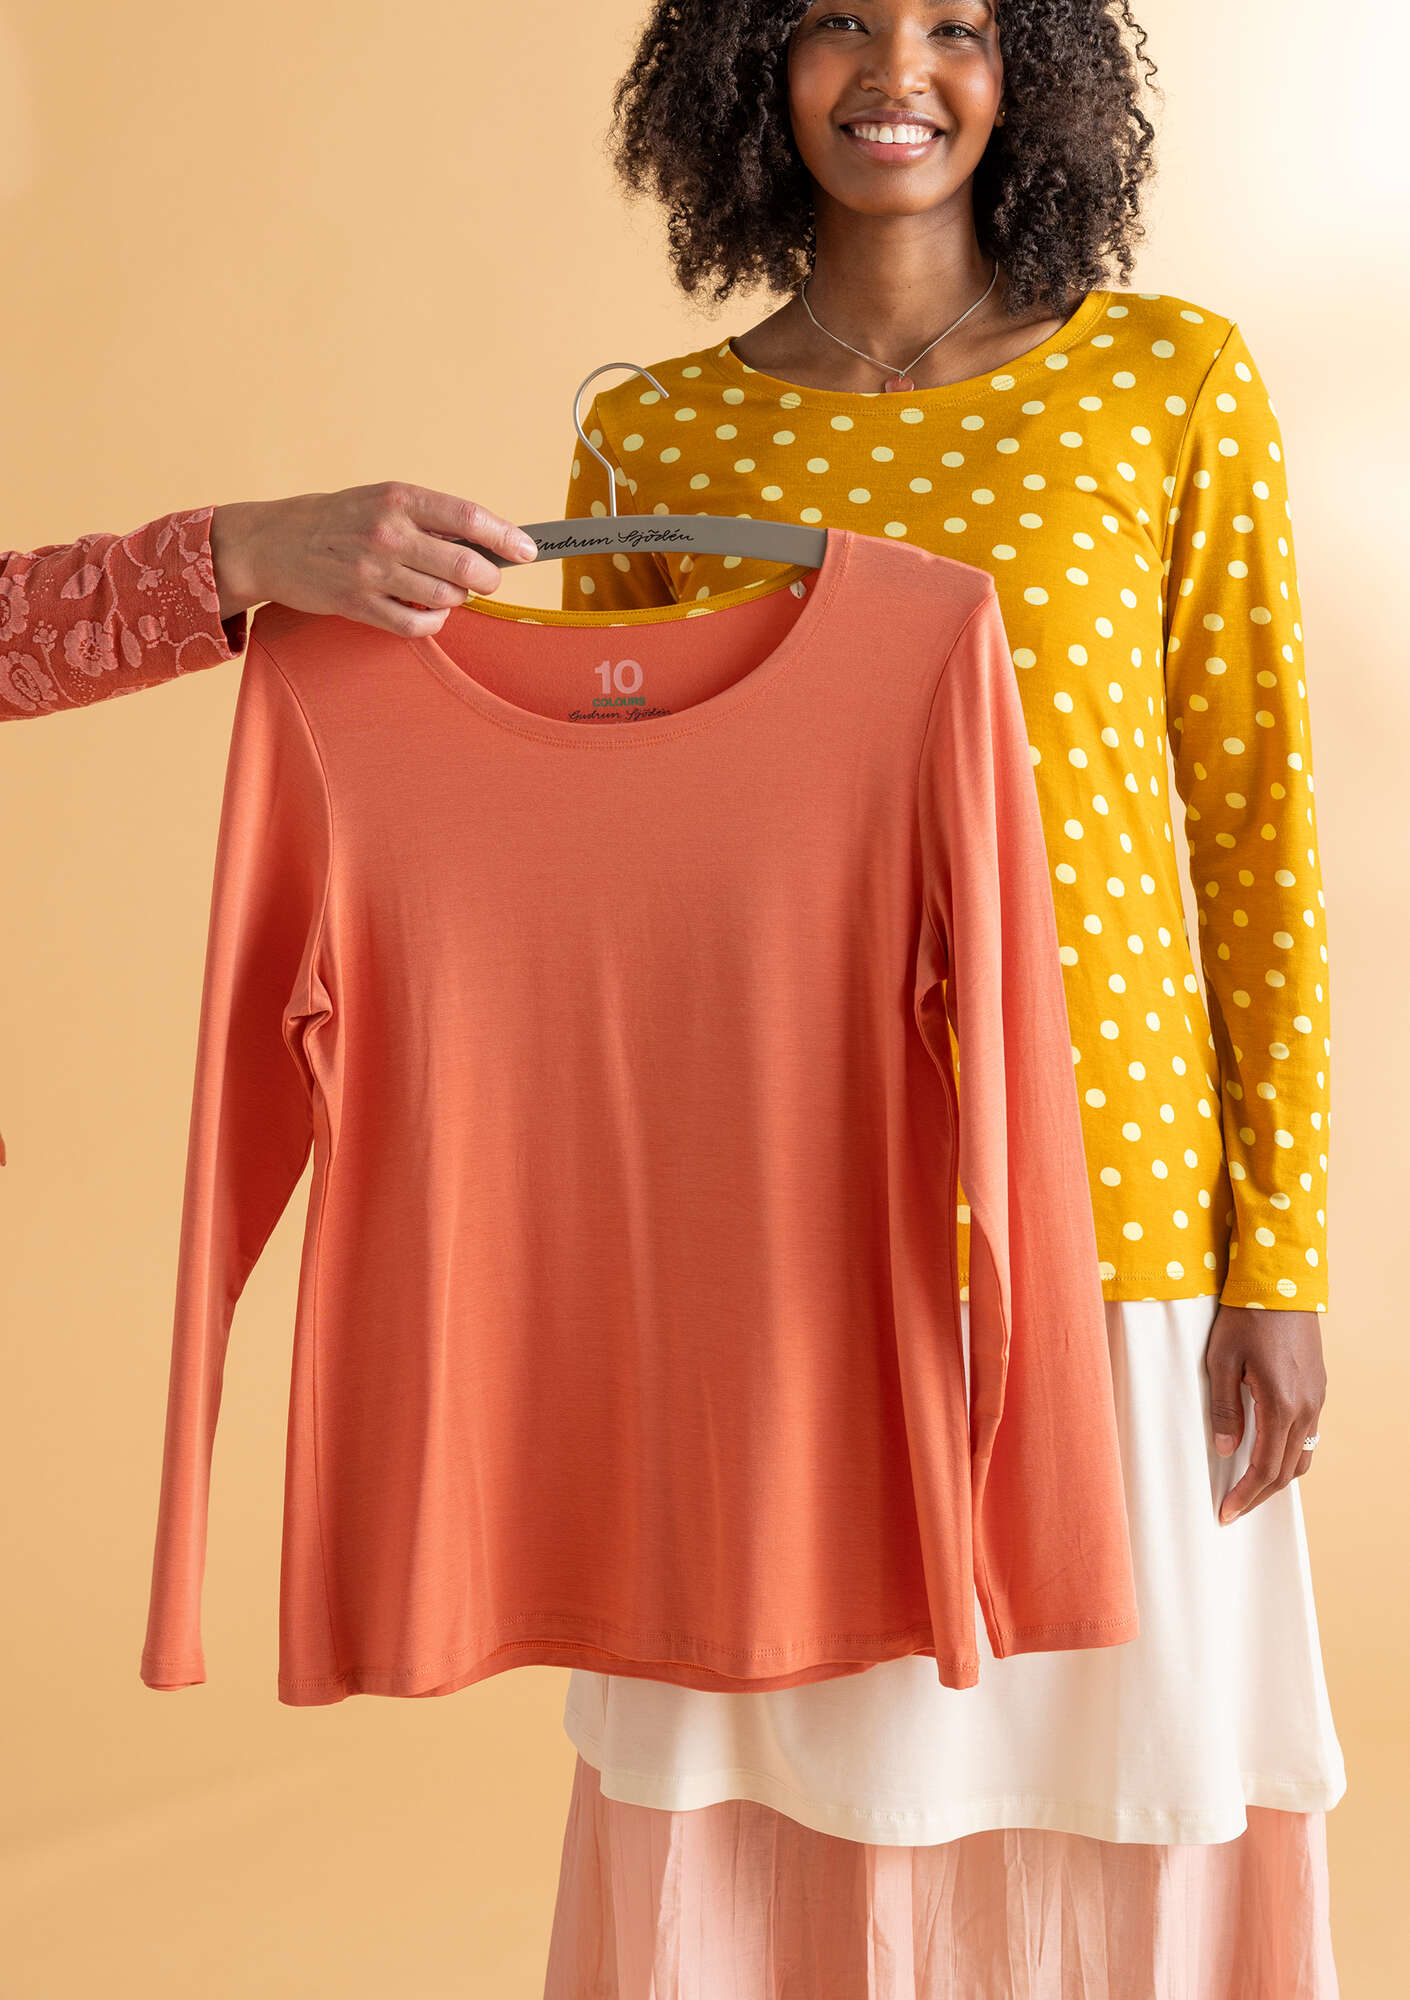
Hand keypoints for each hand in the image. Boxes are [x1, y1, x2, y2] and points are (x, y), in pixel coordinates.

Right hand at [208, 484, 537, 637]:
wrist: (272, 542)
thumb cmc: (336, 520)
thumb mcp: (380, 499)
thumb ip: (428, 517)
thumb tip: (487, 542)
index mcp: (399, 498)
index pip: (468, 517)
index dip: (506, 537)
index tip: (528, 550)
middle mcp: (388, 532)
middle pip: (466, 566)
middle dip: (488, 579)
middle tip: (486, 581)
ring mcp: (373, 570)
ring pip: (446, 599)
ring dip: (456, 601)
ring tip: (443, 592)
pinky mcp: (359, 604)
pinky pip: (417, 625)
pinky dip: (432, 624)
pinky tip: (427, 614)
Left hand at [1205, 1305, 1326, 1523]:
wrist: (1281, 1282)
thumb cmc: (1245, 1317)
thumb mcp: (1221, 1361)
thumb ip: (1224, 1409)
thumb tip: (1227, 1449)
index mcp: (1281, 1405)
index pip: (1265, 1468)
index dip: (1245, 1496)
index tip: (1225, 1513)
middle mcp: (1306, 1408)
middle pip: (1287, 1471)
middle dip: (1259, 1496)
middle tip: (1233, 1510)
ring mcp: (1316, 1398)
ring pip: (1302, 1454)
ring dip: (1277, 1478)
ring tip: (1249, 1489)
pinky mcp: (1317, 1388)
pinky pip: (1308, 1434)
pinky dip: (1289, 1454)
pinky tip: (1269, 1452)